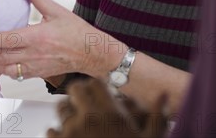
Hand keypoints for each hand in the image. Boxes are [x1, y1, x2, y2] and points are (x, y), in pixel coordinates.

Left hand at [0, 0, 117, 79]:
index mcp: (37, 37)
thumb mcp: (55, 9)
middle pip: (0, 57)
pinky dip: (1, 69)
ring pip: (5, 68)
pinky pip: (14, 74)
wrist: (92, 53)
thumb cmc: (76, 32)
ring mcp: (35, 66)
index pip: (6, 40)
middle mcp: (34, 54)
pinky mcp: (37, 73)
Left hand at [48, 78, 167, 137]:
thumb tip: (164, 94)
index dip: (96, 85)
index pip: (95, 82)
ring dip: (68, 111)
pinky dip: (57, 132)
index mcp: (111, 113)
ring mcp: (71, 132)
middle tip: (84, 101)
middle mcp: (88, 118)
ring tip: (76, 120)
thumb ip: (157, 117)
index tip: (99, 91)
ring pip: (61, 108)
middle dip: (79, 93)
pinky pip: (51, 131)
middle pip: (75, 89)